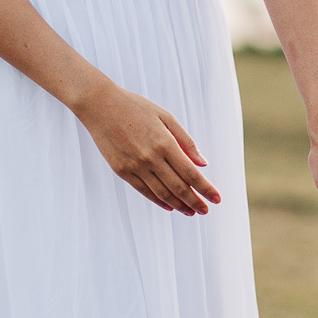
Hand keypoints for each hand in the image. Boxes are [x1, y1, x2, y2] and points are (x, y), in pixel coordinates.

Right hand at [78, 78, 221, 216]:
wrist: (100, 106)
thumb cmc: (136, 107)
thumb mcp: (165, 117)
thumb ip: (185, 141)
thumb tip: (203, 163)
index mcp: (165, 143)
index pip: (191, 173)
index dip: (205, 188)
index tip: (217, 198)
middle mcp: (151, 158)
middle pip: (178, 187)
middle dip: (195, 202)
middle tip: (205, 210)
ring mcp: (135, 167)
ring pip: (162, 193)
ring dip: (179, 205)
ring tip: (190, 212)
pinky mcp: (122, 171)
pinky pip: (144, 191)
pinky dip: (158, 201)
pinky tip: (169, 206)